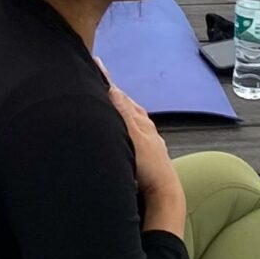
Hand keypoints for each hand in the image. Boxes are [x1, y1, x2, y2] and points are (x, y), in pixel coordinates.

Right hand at [106, 84, 184, 233]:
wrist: (163, 193)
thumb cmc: (149, 166)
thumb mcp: (133, 136)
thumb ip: (123, 113)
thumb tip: (112, 88)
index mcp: (140, 119)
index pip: (121, 95)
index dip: (108, 81)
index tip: (96, 65)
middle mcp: (145, 127)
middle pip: (126, 105)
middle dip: (113, 94)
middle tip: (98, 81)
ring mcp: (147, 140)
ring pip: (130, 119)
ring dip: (118, 110)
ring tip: (106, 102)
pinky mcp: (146, 154)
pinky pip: (132, 132)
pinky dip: (123, 126)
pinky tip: (120, 131)